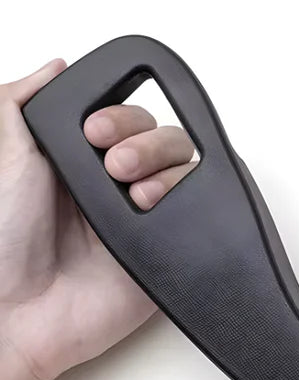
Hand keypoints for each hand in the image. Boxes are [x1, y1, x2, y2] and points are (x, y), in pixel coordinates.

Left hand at [0, 60, 196, 379]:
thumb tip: (54, 66)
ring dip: (164, 165)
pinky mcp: (165, 242)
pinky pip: (197, 205)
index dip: (120, 113)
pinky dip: (182, 195)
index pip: (123, 116)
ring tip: (131, 191)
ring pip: (185, 164)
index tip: (95, 130)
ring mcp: (143, 214)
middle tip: (111, 163)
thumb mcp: (2, 157)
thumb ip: (19, 103)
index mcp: (77, 161)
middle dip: (144, 140)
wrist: (18, 313)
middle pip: (161, 135)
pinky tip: (149, 207)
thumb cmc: (1, 243)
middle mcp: (113, 184)